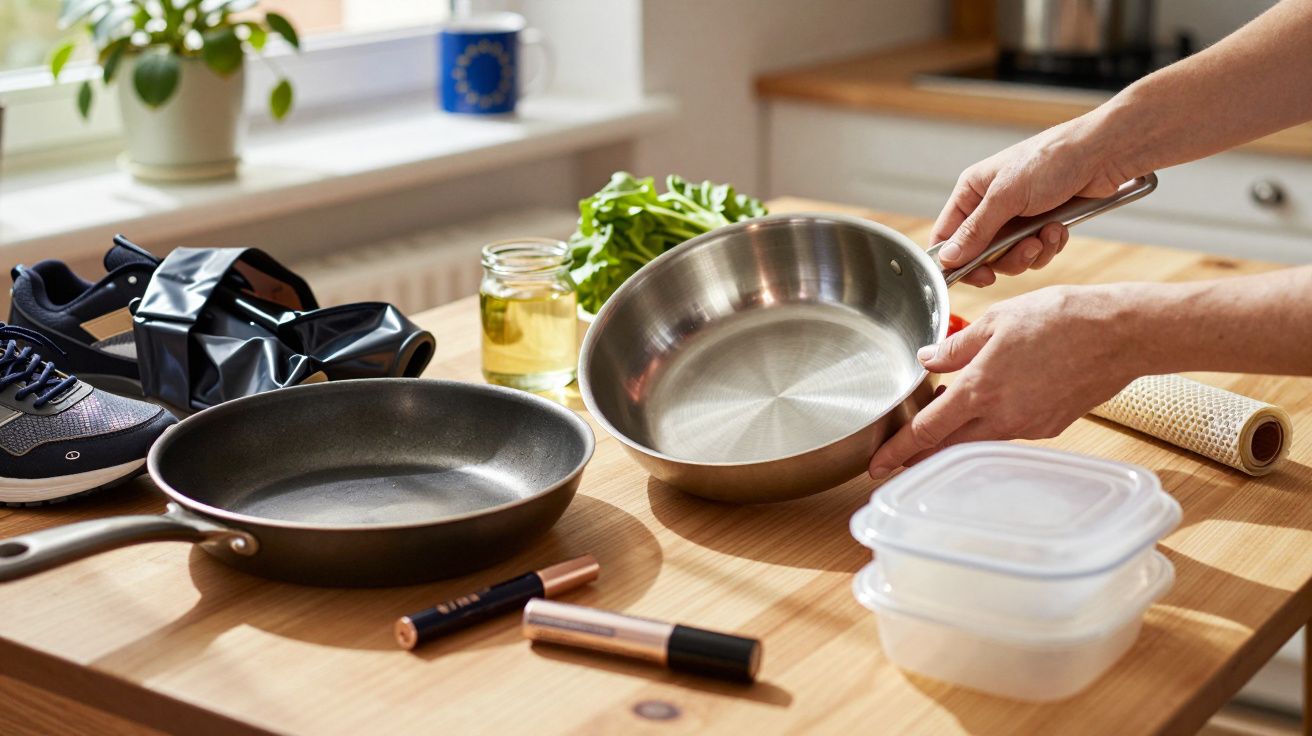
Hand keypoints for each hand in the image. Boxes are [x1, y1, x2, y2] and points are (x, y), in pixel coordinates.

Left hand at [868, 285, 1140, 477]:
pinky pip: (1009, 431)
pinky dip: (992, 422)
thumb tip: (927, 359)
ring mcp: (1029, 426)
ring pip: (979, 439)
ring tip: (945, 411)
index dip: (898, 452)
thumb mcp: (996, 321)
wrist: (1120, 334)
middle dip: (921, 453)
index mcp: (980, 390)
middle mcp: (1002, 417)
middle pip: (949, 446)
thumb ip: (956, 346)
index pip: (926, 432)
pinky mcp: (1050, 426)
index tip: (877, 466)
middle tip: (898, 456)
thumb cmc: (1062, 319)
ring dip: (957, 432)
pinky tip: (992, 400)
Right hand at [934, 116, 1131, 286]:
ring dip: (1031, 252)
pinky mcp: (1041, 224)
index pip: (946, 235)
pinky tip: (1059, 228)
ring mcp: (1016, 217)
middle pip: (980, 254)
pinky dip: (1049, 246)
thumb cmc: (1052, 159)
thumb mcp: (1006, 197)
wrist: (1103, 154)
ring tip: (1047, 233)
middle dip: (1005, 257)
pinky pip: (1035, 252)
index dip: (955, 260)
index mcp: (972, 191)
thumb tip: (947, 258)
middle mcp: (990, 206)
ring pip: (1010, 258)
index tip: (975, 276)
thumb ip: (975, 231)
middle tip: (1024, 250)